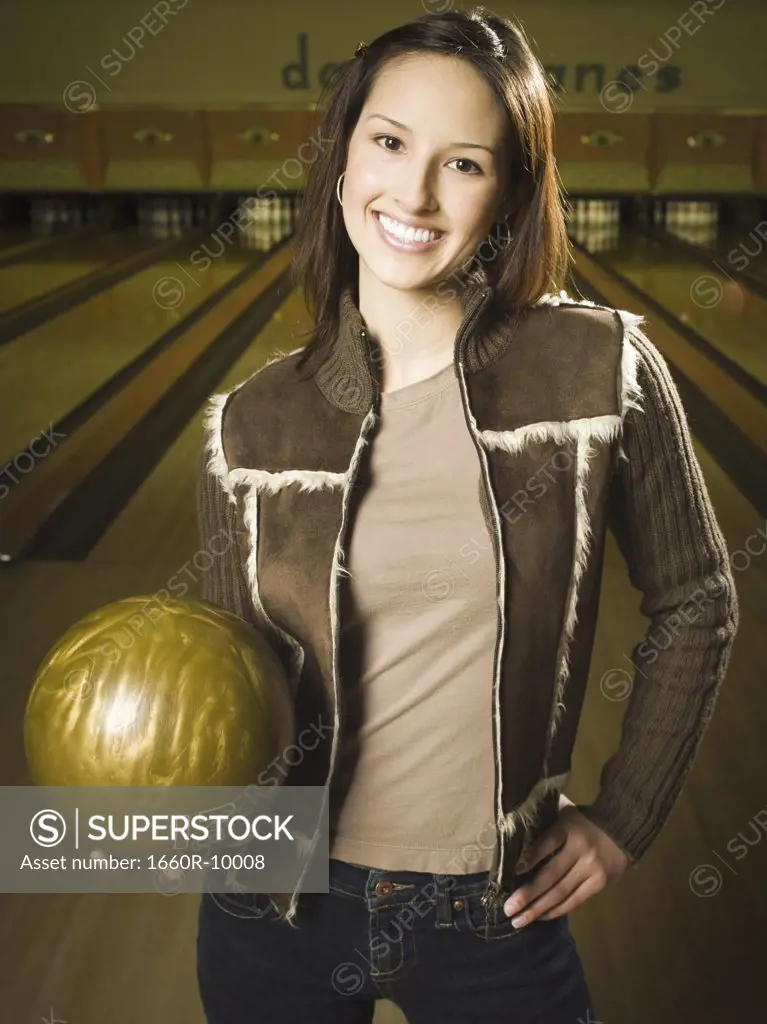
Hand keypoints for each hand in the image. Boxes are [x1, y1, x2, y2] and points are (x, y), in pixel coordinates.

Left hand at [502, 804, 629, 926]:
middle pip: (550, 875)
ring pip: (561, 893)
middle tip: (508, 909)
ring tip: (519, 920)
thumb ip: (545, 824)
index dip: (527, 860)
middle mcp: (580, 850)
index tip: (510, 874)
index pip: (544, 845)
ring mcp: (591, 869)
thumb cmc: (584, 821)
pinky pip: (575, 900)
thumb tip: (516, 838)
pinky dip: (557, 910)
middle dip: (527, 894)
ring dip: (538, 909)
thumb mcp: (564, 813)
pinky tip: (541, 916)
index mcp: (567, 828)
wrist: (622, 828)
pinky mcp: (599, 883)